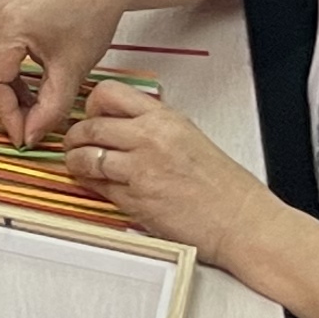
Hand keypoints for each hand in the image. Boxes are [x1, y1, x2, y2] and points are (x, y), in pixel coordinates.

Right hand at [0, 0, 127, 147]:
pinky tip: (28, 94)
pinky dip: (4, 80)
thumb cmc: (91, 14)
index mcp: (7, 28)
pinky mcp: (0, 18)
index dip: (5, 116)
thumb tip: (31, 136)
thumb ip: (51, 108)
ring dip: (0, 96)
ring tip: (29, 115)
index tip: (24, 138)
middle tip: (23, 131)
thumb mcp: (73, 69)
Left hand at [62, 81, 277, 260]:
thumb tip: (122, 125)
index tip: (89, 115)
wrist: (244, 223)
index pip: (108, 94)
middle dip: (75, 135)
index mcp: (165, 119)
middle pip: (89, 125)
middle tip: (74, 142)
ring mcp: (140, 169)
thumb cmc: (226, 188)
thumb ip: (155, 128)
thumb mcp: (190, 138)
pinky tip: (93, 184)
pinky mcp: (135, 200)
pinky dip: (90, 184)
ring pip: (86, 156)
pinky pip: (98, 186)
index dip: (91, 105)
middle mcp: (149, 139)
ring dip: (76, 160)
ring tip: (78, 164)